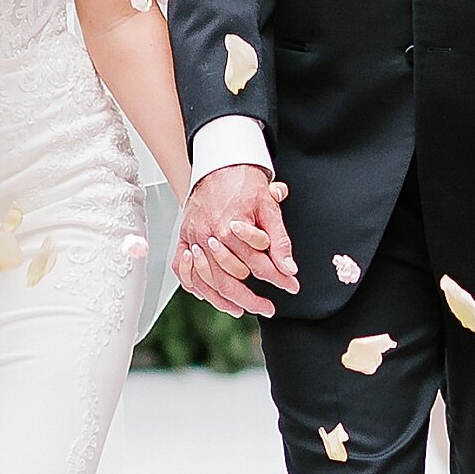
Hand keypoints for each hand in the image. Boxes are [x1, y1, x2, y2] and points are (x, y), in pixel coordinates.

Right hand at [175, 168, 298, 318]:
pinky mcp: (182, 238)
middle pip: (231, 280)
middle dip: (253, 298)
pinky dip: (197, 287)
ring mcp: (192, 239)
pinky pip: (184, 272)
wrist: (218, 164)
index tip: (291, 286)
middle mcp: (209, 237)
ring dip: (225, 300)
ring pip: (207, 282)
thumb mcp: (269, 207)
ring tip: (242, 308)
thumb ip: (279, 240)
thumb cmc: (244, 183)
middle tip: (268, 307)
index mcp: (231, 228)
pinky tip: (211, 295)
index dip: (279, 279)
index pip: (259, 265)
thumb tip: (289, 268)